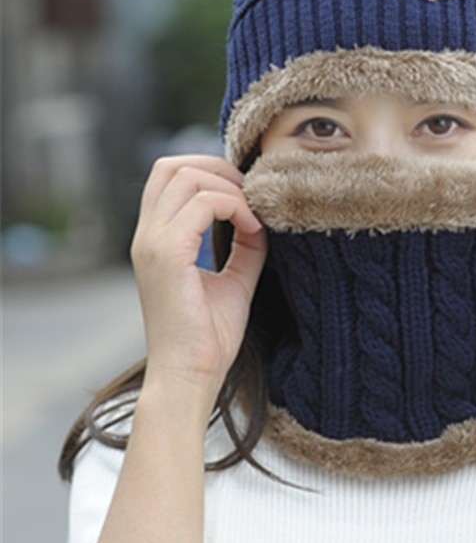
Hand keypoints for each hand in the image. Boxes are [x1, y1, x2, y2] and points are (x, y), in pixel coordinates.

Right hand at [130, 155, 266, 401]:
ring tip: (254, 215)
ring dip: (229, 187)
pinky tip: (253, 227)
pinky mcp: (167, 255)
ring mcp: (152, 243)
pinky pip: (202, 204)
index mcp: (156, 239)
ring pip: (187, 176)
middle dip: (219, 168)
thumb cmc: (209, 336)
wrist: (192, 376)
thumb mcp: (234, 280)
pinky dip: (234, 206)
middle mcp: (146, 236)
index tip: (246, 197)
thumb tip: (262, 217)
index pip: (169, 175)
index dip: (210, 171)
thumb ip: (245, 246)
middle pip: (172, 166)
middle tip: (251, 196)